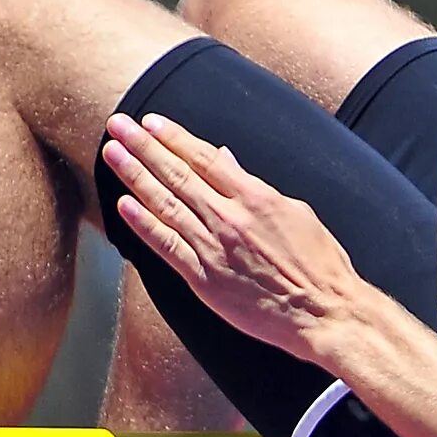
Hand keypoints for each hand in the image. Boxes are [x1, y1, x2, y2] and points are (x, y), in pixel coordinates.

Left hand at [103, 111, 375, 358]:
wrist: (325, 314)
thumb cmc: (320, 266)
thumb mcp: (296, 212)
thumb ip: (256, 187)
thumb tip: (228, 161)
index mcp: (256, 197)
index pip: (205, 158)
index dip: (174, 137)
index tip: (150, 122)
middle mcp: (230, 218)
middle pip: (178, 174)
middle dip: (143, 147)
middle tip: (117, 125)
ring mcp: (214, 248)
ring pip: (165, 204)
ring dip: (135, 176)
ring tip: (111, 153)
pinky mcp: (205, 280)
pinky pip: (167, 247)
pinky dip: (144, 224)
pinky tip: (123, 205)